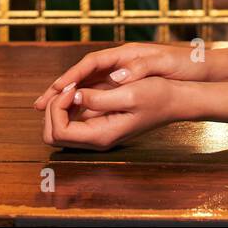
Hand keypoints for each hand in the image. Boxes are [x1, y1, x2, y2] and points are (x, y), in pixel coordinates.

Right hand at [33, 42, 208, 109]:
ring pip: (87, 84)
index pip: (89, 64)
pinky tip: (74, 113)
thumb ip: (139, 69)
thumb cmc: (184, 65)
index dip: (69, 76)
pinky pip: (98, 91)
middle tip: (37, 103)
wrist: (202, 68)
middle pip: (82, 74)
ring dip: (67, 96)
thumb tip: (114, 76)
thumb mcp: (163, 65)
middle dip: (59, 87)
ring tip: (47, 109)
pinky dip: (83, 100)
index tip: (52, 90)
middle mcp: (119, 62)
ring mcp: (122, 72)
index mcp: (125, 54)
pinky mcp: (127, 82)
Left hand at [42, 76, 178, 150]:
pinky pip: (72, 121)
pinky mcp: (100, 124)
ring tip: (72, 88)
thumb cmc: (157, 96)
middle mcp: (96, 139)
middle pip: (52, 134)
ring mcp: (97, 133)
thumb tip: (74, 95)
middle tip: (68, 88)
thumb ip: (99, 98)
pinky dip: (67, 106)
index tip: (72, 89)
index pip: (58, 131)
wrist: (175, 101)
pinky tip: (78, 90)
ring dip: (58, 106)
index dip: (57, 107)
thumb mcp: (130, 93)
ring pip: (59, 128)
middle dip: (52, 108)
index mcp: (101, 135)